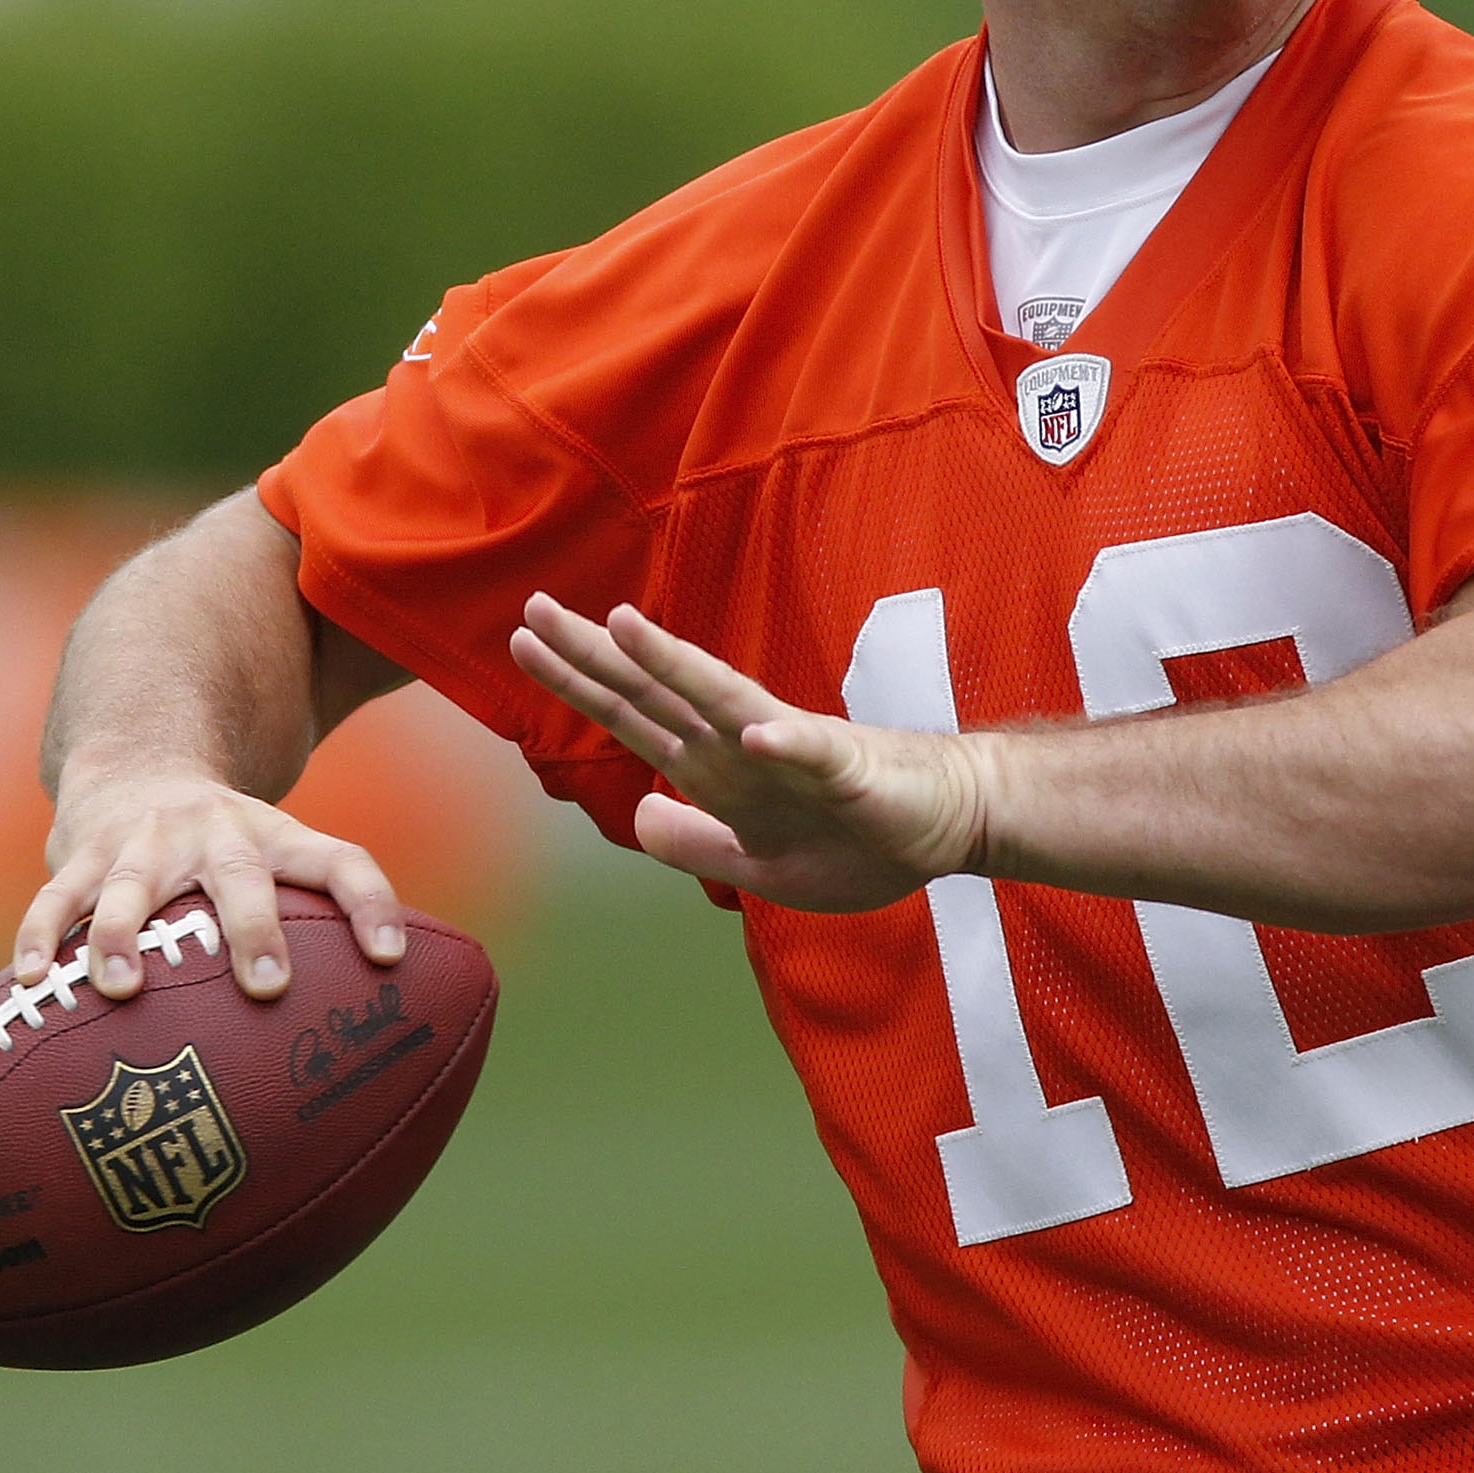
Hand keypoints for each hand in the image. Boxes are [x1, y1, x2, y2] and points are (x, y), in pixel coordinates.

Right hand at [17, 771, 402, 1001]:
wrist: (142, 764)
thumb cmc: (226, 850)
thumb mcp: (277, 858)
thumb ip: (315, 928)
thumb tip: (368, 1044)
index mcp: (277, 838)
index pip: (340, 861)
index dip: (370, 903)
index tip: (389, 958)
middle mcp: (217, 833)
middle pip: (241, 876)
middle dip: (254, 930)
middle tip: (268, 988)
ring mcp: (145, 842)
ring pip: (132, 885)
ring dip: (126, 934)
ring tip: (124, 986)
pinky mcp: (82, 854)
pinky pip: (56, 896)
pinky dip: (39, 935)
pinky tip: (29, 979)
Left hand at [509, 594, 984, 910]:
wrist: (950, 821)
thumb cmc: (860, 835)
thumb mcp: (758, 864)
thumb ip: (696, 842)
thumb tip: (635, 813)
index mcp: (718, 768)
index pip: (635, 716)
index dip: (579, 681)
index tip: (524, 642)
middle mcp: (743, 745)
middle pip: (658, 694)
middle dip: (596, 655)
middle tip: (534, 607)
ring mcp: (794, 751)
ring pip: (723, 701)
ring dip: (675, 667)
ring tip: (627, 629)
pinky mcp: (849, 769)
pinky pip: (813, 754)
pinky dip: (783, 744)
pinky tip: (750, 733)